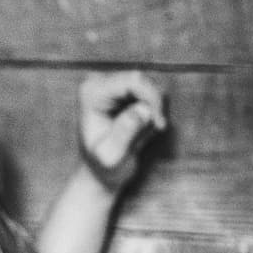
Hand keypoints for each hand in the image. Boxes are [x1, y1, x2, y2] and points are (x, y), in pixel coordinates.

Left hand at [77, 70, 167, 192]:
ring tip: (146, 132)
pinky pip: (152, 94)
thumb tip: (143, 109)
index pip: (133, 81)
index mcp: (92, 92)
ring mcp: (113, 85)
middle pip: (144, 80)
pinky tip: (145, 128)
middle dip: (156, 105)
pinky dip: (155, 111)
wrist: (101, 171)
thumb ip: (124, 133)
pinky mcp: (126, 92)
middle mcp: (101, 82)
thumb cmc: (104, 166)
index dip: (153, 99)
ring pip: (151, 85)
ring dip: (156, 109)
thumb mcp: (111, 156)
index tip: (160, 125)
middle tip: (158, 129)